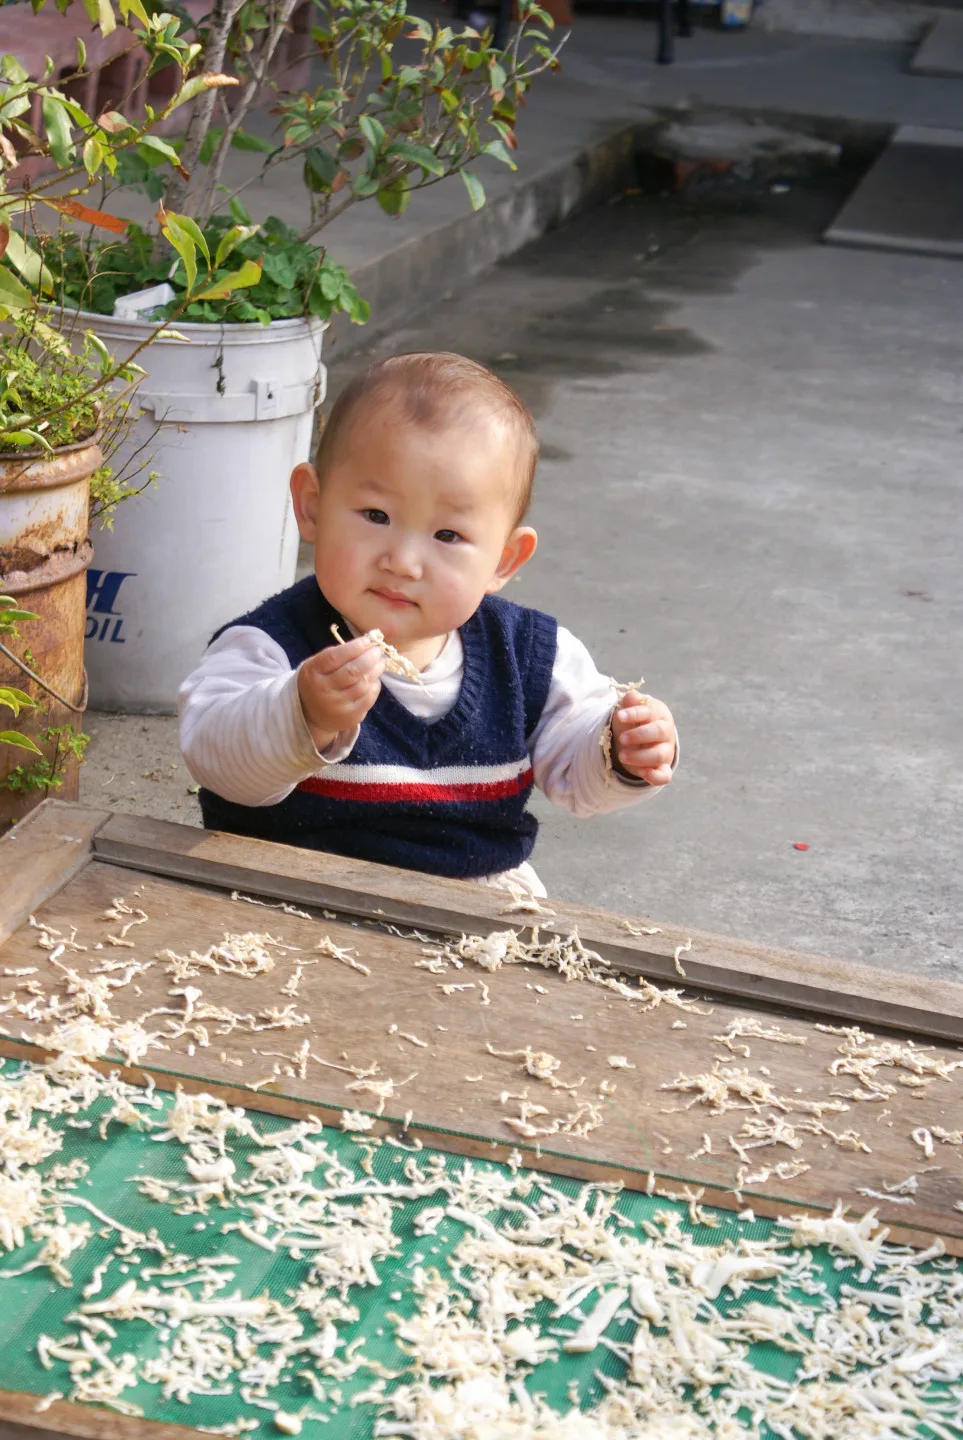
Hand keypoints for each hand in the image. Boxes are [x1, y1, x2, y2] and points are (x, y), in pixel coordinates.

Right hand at [298, 634, 384, 751]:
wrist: (312, 715)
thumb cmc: (319, 682)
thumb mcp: (318, 665)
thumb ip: (338, 654)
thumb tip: (367, 643)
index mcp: (313, 672)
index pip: (334, 657)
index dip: (354, 647)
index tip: (367, 640)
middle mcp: (323, 690)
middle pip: (352, 671)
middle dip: (370, 658)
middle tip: (378, 650)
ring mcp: (337, 705)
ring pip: (363, 684)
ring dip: (376, 670)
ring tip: (380, 662)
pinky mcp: (350, 716)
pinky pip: (368, 698)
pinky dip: (375, 686)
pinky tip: (375, 679)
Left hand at [611, 691, 676, 784]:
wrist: (636, 742)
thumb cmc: (632, 723)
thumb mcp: (627, 712)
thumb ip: (629, 703)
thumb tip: (632, 696)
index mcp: (659, 713)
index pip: (650, 711)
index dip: (635, 714)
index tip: (619, 716)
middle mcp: (666, 732)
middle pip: (659, 732)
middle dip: (639, 735)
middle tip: (621, 738)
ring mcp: (666, 751)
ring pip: (659, 754)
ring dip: (639, 756)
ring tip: (622, 756)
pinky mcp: (663, 769)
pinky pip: (664, 775)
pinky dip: (655, 776)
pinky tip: (642, 773)